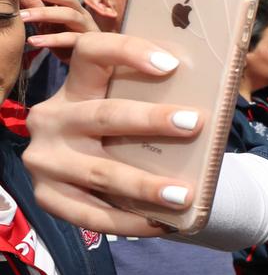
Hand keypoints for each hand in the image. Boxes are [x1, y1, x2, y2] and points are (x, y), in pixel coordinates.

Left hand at [19, 0, 98, 61]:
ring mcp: (86, 28)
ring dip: (44, 14)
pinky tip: (33, 41)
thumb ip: (36, 8)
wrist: (94, 64)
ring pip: (68, 15)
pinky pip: (71, 39)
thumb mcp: (49, 24)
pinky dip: (52, 39)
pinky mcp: (87, 45)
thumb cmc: (68, 42)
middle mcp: (80, 14)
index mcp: (70, 7)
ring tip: (22, 17)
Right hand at [23, 32, 202, 235]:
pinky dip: (129, 221)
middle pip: (105, 115)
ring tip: (183, 194)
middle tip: (194, 123)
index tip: (171, 64)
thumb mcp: (125, 109)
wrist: (86, 174)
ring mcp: (46, 161)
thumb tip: (215, 101)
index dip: (127, 52)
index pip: (91, 52)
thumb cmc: (121, 133)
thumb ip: (151, 102)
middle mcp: (53, 119)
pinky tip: (162, 223)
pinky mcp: (47, 197)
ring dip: (145, 185)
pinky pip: (92, 215)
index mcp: (75, 87)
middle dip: (151, 120)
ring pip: (101, 172)